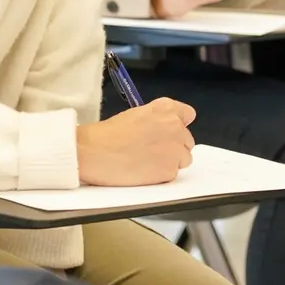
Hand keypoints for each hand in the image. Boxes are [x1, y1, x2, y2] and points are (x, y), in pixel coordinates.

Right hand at [77, 98, 195, 185]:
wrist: (96, 152)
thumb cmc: (109, 134)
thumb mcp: (136, 115)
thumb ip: (157, 119)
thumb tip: (165, 130)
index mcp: (165, 109)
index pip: (188, 114)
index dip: (179, 124)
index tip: (172, 131)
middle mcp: (175, 126)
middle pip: (187, 140)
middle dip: (174, 146)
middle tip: (153, 150)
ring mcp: (175, 149)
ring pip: (183, 159)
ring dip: (170, 161)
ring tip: (147, 161)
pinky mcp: (170, 170)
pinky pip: (173, 174)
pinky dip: (161, 175)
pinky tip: (144, 171)